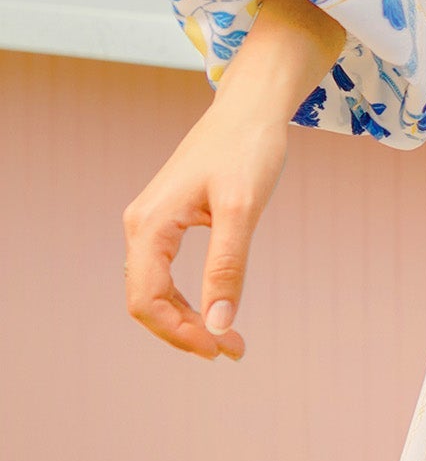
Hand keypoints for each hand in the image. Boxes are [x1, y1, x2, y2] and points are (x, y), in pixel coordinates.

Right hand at [123, 97, 287, 360]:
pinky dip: (189, 303)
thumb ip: (227, 267)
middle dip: (185, 334)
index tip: (222, 348)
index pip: (147, 300)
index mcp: (150, 225)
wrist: (249, 109)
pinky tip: (218, 311)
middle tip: (234, 351)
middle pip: (145, 302)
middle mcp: (141, 227)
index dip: (181, 333)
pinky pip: (165, 277)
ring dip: (187, 322)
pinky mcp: (168, 224)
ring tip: (231, 340)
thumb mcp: (241, 209)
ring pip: (154, 292)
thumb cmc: (247, 149)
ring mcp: (152, 225)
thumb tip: (218, 324)